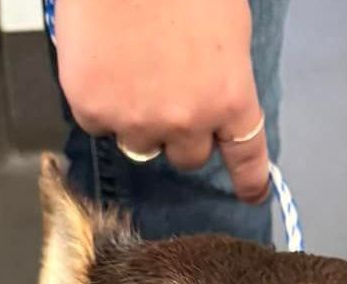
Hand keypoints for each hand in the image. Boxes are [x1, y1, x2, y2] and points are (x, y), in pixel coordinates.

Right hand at [54, 0, 268, 202]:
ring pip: (140, 145)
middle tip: (165, 92)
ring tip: (130, 70)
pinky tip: (102, 62)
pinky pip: (99, 124)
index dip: (249, 180)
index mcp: (229, 97)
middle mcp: (187, 121)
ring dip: (138, 120)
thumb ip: (223, 75)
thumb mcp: (226, 26)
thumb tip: (214, 100)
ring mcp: (138, 121)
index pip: (246, 156)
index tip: (252, 194)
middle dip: (180, 133)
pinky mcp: (95, 112)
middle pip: (188, 158)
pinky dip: (100, 101)